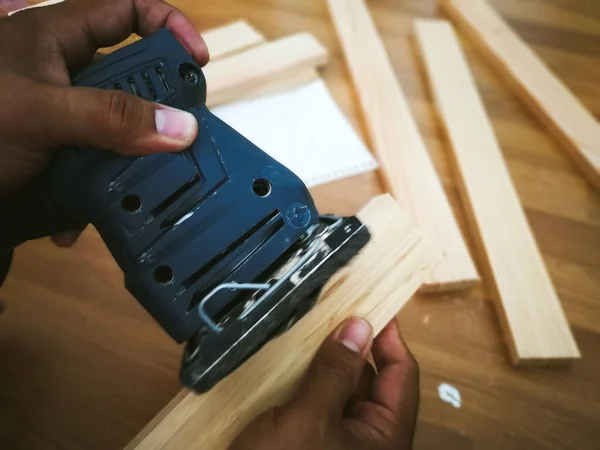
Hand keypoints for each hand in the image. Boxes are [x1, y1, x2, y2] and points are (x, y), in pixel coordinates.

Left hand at [0, 0, 208, 243]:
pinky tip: (79, 218)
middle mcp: (64, 73)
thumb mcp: (43, 113)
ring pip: (116, 129)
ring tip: (134, 188)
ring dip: (126, 163)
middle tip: (176, 139)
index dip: (168, 24)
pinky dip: (93, 192)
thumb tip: (185, 128)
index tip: (196, 62)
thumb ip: (114, 118)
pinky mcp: (53, 152)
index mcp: (57, 38)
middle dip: (155, 110)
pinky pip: (92, 164)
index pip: (127, 8)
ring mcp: (60, 116)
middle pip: (131, 77)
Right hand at [229, 317, 419, 449]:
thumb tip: (359, 325)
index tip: (374, 302)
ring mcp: (339, 442)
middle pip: (373, 381)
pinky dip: (308, 380)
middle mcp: (368, 440)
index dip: (390, 337)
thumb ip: (335, 372)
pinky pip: (318, 404)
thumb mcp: (310, 419)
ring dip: (328, 361)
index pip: (401, 375)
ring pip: (342, 390)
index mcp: (385, 438)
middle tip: (331, 310)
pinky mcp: (311, 443)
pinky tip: (289, 361)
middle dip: (354, 346)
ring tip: (308, 329)